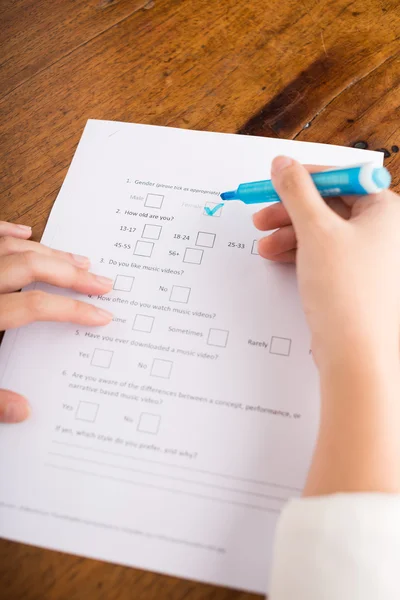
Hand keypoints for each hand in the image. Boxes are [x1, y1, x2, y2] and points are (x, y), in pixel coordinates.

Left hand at [0, 221, 113, 423]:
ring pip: (11, 248)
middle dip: (71, 273)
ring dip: (49, 251)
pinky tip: (25, 229)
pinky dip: (5, 229)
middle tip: (102, 281)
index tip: (101, 315)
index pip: (35, 308)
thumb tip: (24, 412)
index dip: (73, 310)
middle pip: (30, 267)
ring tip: (79, 260)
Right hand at [254, 157, 399, 494]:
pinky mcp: (353, 281)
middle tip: (261, 213)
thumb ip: (296, 191)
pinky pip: (323, 255)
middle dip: (291, 210)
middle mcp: (382, 232)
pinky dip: (298, 253)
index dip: (306, 177)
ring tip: (263, 243)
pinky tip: (276, 257)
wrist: (356, 355)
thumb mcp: (316, 230)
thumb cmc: (347, 292)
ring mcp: (368, 258)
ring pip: (322, 232)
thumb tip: (282, 163)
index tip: (277, 179)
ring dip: (289, 233)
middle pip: (329, 206)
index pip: (343, 178)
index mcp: (385, 211)